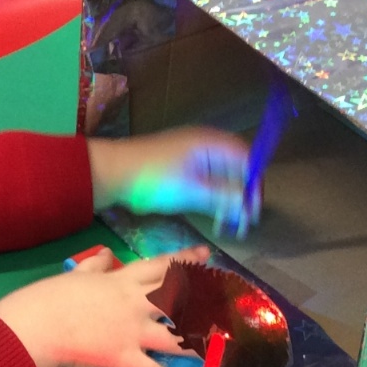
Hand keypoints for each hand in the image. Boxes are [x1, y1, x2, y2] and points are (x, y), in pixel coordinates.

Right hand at [0, 246, 210, 366]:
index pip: (160, 267)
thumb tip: (105, 255)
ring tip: (229, 349)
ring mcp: (133, 332)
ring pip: (178, 336)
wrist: (35, 325)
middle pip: (181, 300)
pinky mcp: (125, 359)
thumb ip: (95, 266)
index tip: (205, 256)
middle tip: (232, 305)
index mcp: (121, 281)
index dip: (186, 261)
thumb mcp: (75, 275)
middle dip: (208, 302)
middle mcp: (135, 304)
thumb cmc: (48, 299)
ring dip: (205, 343)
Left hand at [87, 127, 253, 234]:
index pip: (247, 158)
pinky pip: (207, 180)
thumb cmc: (153, 178)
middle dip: (244, 193)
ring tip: (230, 223)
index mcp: (211, 143)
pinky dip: (215, 197)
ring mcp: (192, 156)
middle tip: (244, 221)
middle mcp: (205, 145)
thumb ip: (224, 198)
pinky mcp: (181, 168)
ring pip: (222, 176)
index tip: (254, 209)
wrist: (112, 173)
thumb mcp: (192, 190)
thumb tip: (249, 208)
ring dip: (229, 198)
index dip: (255, 183)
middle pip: (237, 167)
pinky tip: (215, 215)